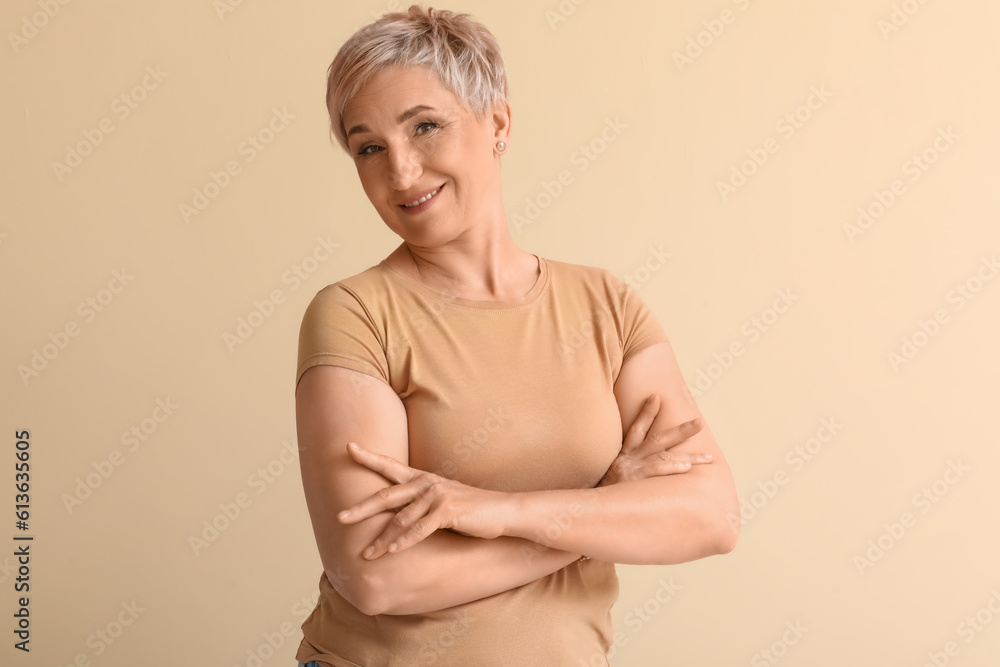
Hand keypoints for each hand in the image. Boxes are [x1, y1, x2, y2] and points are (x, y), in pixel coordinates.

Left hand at [337, 442, 512, 558]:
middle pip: (386, 495)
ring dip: (382, 540)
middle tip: (339, 517)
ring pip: (400, 519)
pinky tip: (392, 552)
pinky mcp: (448, 511)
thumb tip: (397, 517)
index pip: (391, 467)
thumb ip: (420, 504)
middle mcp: (427, 484)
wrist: (505, 512)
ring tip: (366, 555)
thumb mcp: (444, 502)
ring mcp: (437, 496)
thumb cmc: (473, 511)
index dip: (369, 457)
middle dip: (361, 508)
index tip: (349, 447)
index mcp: (424, 479)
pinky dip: (404, 542)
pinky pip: (420, 529)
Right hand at [598, 395, 711, 486]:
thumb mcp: (604, 479)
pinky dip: (671, 467)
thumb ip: (620, 474)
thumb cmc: (596, 497)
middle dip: (681, 431)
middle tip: (700, 423)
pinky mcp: (632, 482)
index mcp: (621, 457)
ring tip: (708, 457)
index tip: (657, 397)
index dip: (646, 413)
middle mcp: (627, 460)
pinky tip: (687, 467)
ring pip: (664, 456)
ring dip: (688, 455)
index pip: (635, 429)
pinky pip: (656, 470)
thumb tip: (636, 476)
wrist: (582, 508)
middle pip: (657, 439)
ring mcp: (631, 470)